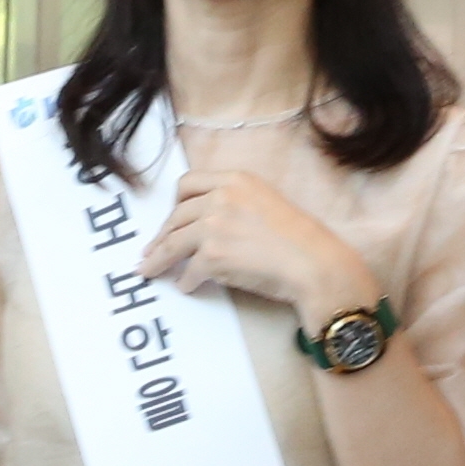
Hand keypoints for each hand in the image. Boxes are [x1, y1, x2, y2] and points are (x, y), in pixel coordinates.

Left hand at [146, 170, 366, 326]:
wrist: (314, 263)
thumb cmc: (299, 239)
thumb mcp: (267, 201)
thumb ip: (236, 203)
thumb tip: (208, 223)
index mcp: (235, 179)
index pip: (188, 183)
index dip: (174, 204)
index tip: (170, 217)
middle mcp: (221, 197)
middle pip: (176, 215)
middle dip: (161, 235)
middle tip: (152, 249)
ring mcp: (214, 225)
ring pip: (173, 243)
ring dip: (159, 259)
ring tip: (151, 270)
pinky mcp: (212, 255)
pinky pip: (189, 271)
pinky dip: (186, 281)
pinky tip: (187, 286)